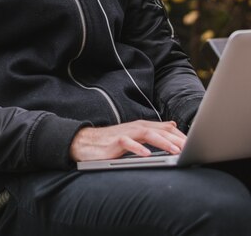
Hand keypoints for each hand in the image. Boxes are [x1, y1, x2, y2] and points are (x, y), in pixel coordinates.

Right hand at [70, 120, 185, 161]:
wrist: (86, 143)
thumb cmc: (112, 141)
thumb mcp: (136, 135)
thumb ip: (154, 130)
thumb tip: (173, 125)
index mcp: (142, 126)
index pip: (165, 129)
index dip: (181, 136)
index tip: (195, 145)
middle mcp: (135, 127)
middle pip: (160, 130)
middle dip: (176, 139)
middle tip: (191, 148)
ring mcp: (125, 133)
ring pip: (147, 134)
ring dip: (162, 142)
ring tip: (175, 151)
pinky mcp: (114, 142)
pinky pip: (127, 144)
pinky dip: (138, 149)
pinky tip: (146, 155)